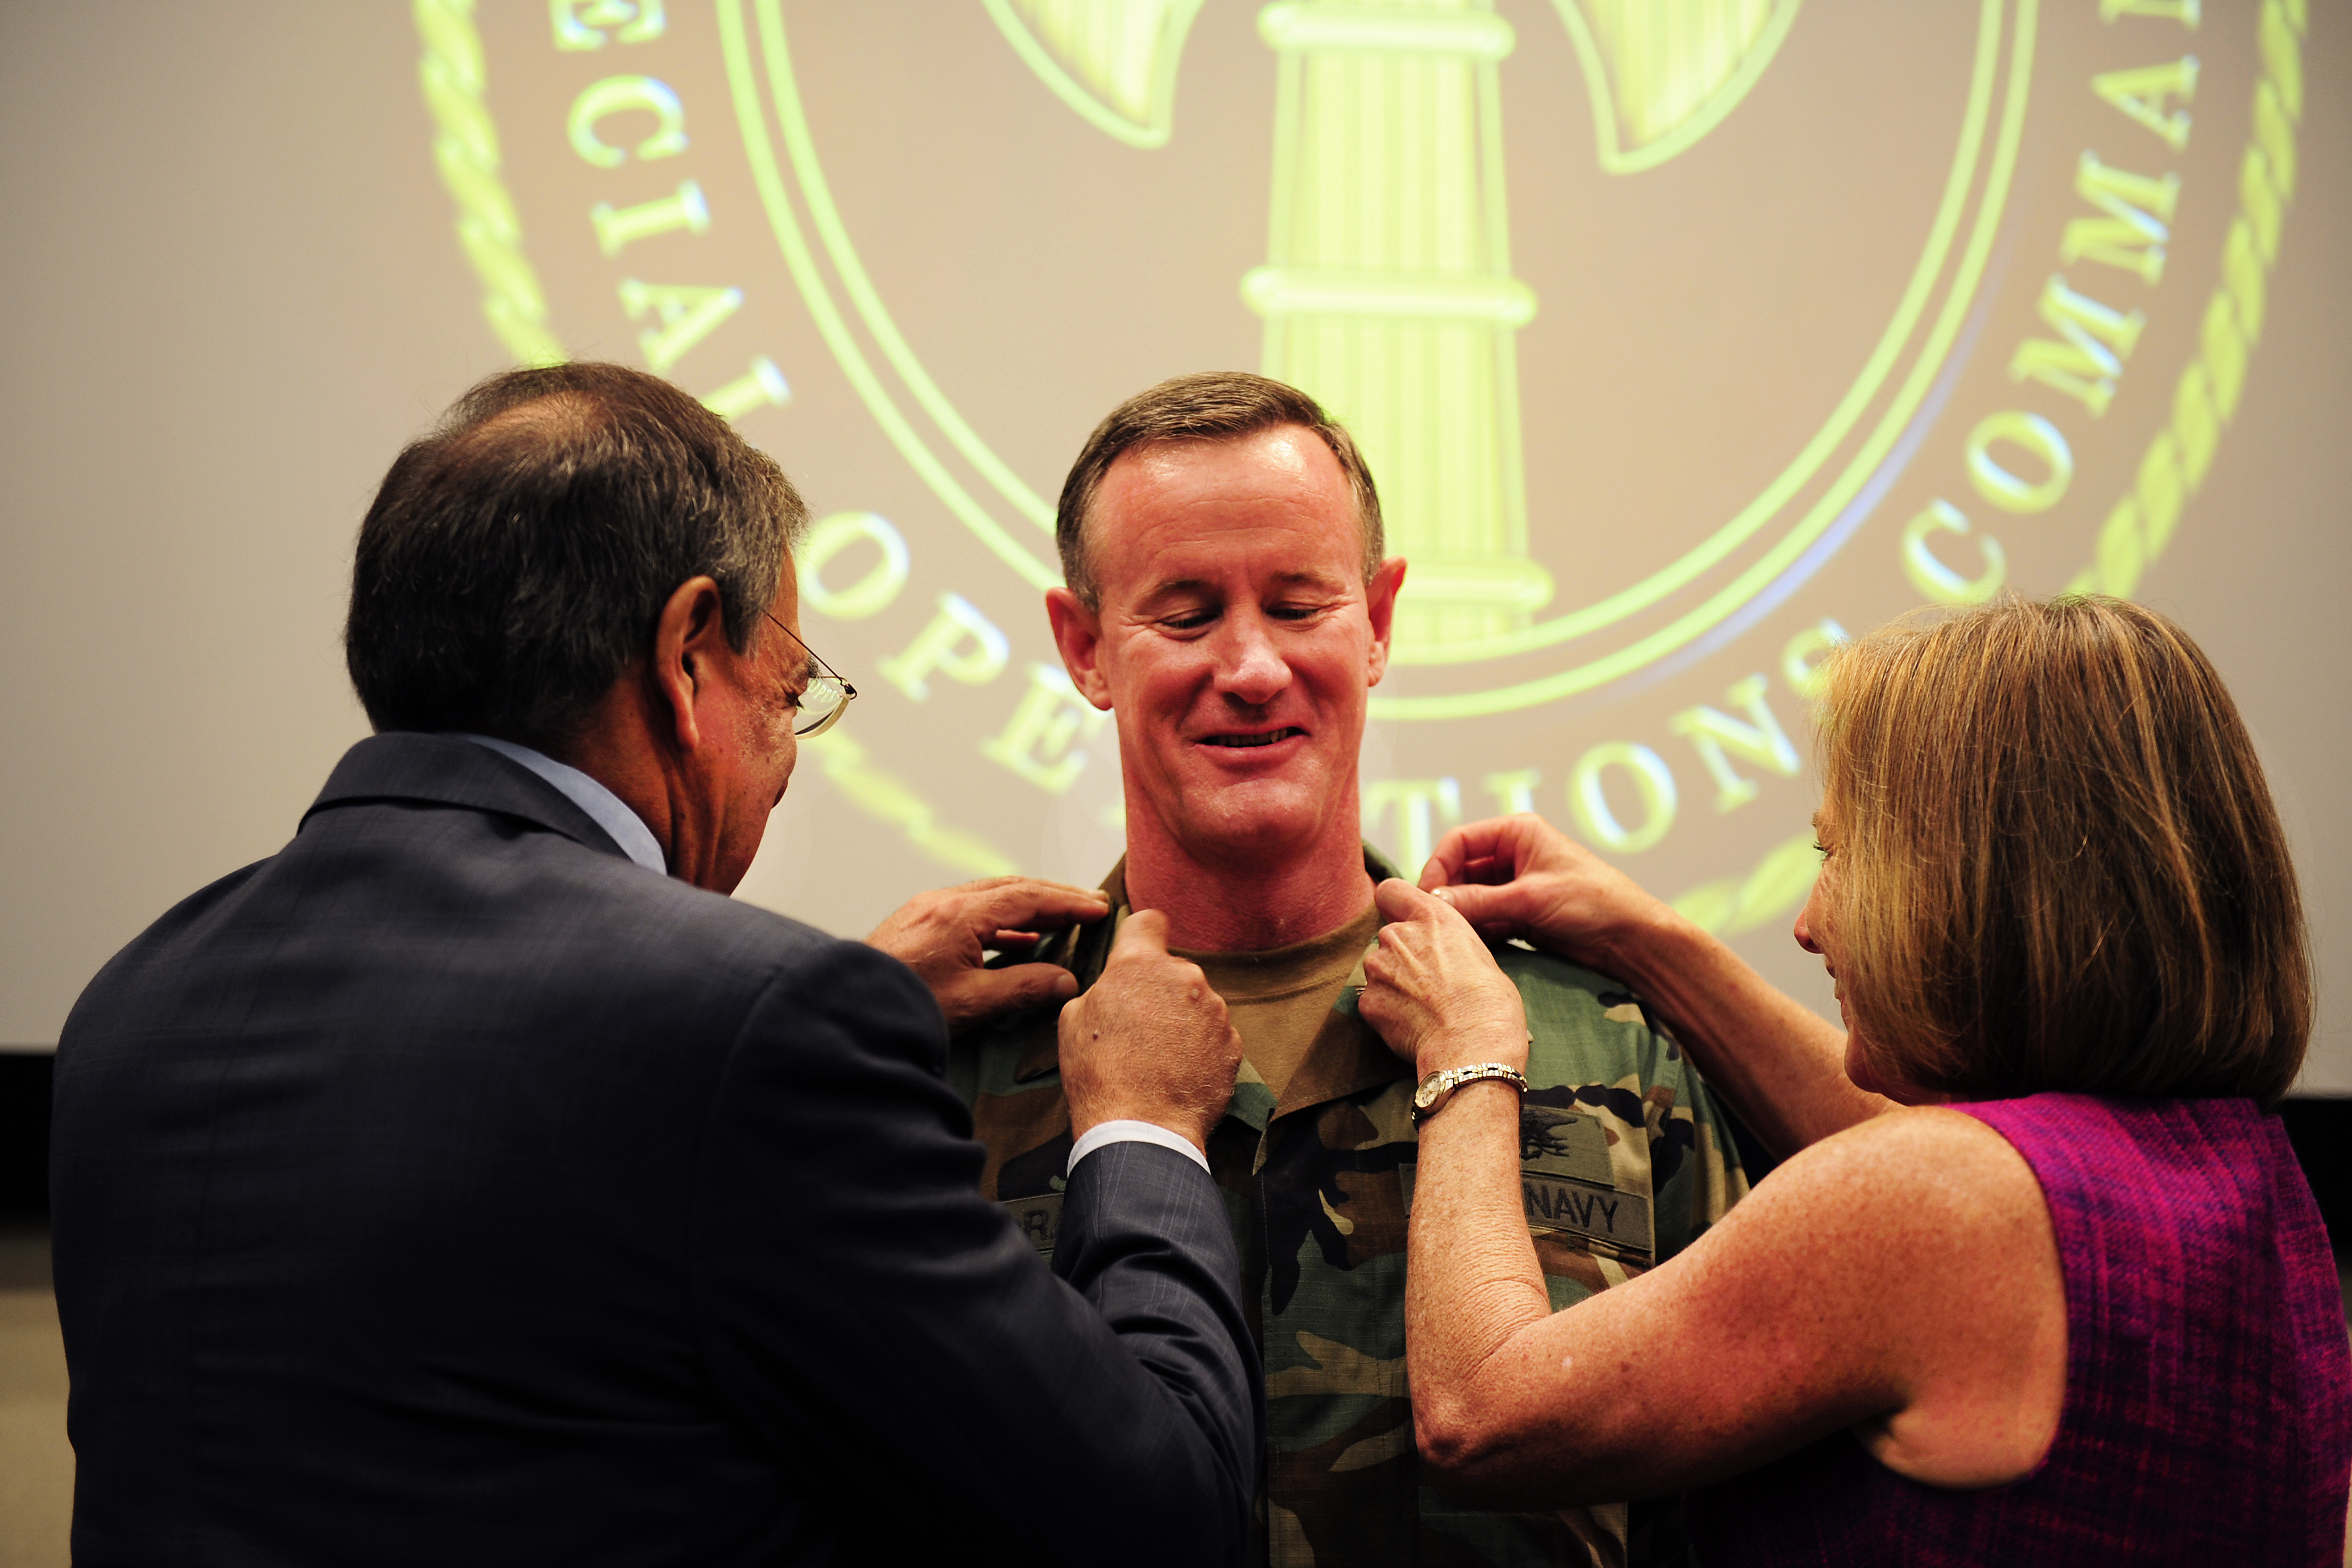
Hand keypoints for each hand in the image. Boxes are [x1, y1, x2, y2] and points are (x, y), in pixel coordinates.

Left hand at [867, 876, 1109, 1037]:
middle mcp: (942, 902)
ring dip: (1029, 908)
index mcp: (960, 914)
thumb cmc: (900, 1006)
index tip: (1099, 908)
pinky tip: (1018, 941)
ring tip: (1062, 921)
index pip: (1028, 897)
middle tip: (1089, 905)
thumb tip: (1065, 981)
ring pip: (990, 898)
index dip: (1068, 902)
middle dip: (1054, 897)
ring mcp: (927, 911)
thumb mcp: (971, 1002)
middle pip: (1011, 889)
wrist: (843, 1011)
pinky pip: (971, 913)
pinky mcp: (917, 926)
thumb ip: (1023, 988)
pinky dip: (1002, 923)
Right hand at [1057, 911, 1242, 1154]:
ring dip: (1181, 1020)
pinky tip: (1179, 1073)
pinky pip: (1214, 1035)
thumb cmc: (1099, 1075)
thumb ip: (1099, 990)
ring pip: (1196, 1003)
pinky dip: (1200, 1048)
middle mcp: (1185, 977)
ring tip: (1159, 1058)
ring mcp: (1215, 1011)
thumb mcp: (1072, 1022)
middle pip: (1172, 970)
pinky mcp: (1233, 1044)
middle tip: (1138, 1027)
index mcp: (1140, 964)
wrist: (1141, 1130)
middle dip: (1157, 990)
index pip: (1149, 921)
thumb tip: (1111, 990)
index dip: (1141, 935)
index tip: (1138, 951)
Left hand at [1359, 879, 1529, 1077]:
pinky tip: (1412, 1025)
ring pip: (1379, 970)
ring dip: (1392, 983)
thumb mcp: (1479, 955)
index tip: (1405, 921)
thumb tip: (1441, 957)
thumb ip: (1448, 944)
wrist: (1473, 1046)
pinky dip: (1386, 1011)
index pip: (1391, 890)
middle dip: (1401, 956)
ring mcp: (1377, 968)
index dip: (1395, 905)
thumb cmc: (1490, 1004)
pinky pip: (1372, 1001)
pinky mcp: (1367, 1001)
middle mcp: (1397, 935)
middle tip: (1428, 983)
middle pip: (1388, 937)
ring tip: (1423, 1008)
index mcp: (1432, 917)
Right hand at [1418, 814, 1671, 976]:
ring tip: (1450, 938)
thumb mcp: (1530, 898)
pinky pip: (1486, 919)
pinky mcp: (1521, 914)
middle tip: (1433, 923)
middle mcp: (1514, 855)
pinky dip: (1477, 931)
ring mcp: (1517, 886)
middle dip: (1448, 896)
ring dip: (1461, 916)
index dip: (1438, 867)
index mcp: (1518, 833)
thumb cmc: (1593, 902)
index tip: (1426, 897)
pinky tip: (1470, 947)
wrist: (1632, 939)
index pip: (1460, 841)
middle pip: (1461, 871)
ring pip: (1471, 897)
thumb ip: (1479, 901)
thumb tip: (1432, 903)